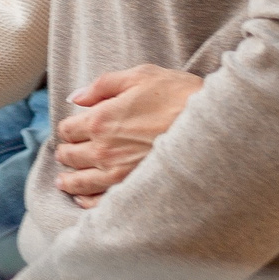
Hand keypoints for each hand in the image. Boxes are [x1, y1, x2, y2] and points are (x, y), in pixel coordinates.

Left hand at [54, 65, 202, 208]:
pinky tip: (84, 199)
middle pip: (70, 155)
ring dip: (69, 180)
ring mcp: (117, 175)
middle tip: (66, 153)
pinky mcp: (133, 192)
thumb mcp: (141, 76)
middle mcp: (104, 150)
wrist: (214, 126)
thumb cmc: (180, 96)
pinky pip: (100, 204)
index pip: (68, 129)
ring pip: (80, 182)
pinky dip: (87, 202)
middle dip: (66, 152)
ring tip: (64, 181)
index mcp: (101, 119)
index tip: (71, 129)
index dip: (67, 128)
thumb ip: (103, 85)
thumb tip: (75, 97)